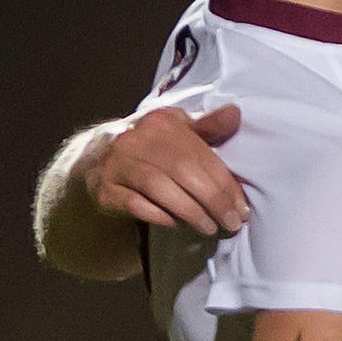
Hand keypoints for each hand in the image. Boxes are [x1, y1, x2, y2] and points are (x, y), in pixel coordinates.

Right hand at [95, 103, 246, 235]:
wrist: (99, 158)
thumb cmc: (154, 148)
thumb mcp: (180, 132)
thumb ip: (209, 127)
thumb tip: (235, 113)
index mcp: (161, 121)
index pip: (200, 154)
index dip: (225, 183)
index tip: (241, 207)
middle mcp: (136, 139)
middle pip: (182, 171)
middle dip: (212, 201)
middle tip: (231, 222)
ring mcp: (117, 163)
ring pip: (158, 188)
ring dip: (189, 211)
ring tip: (209, 227)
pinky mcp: (104, 188)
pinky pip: (134, 204)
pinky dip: (159, 215)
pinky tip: (177, 224)